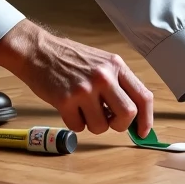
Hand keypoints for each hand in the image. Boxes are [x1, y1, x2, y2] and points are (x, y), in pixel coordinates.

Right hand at [0, 21, 153, 136]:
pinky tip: (68, 108)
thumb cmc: (68, 58)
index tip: (142, 132)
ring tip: (83, 109)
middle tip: (109, 122)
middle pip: (128, 114)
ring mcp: (84, 89)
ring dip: (93, 125)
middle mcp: (103, 76)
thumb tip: (132, 116)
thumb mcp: (100, 62)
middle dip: (120, 125)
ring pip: (102, 127)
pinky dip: (74, 123)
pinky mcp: (65, 100)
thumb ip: (117, 84)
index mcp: (115, 65)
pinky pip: (78, 127)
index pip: (143, 96)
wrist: (37, 51)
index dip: (147, 119)